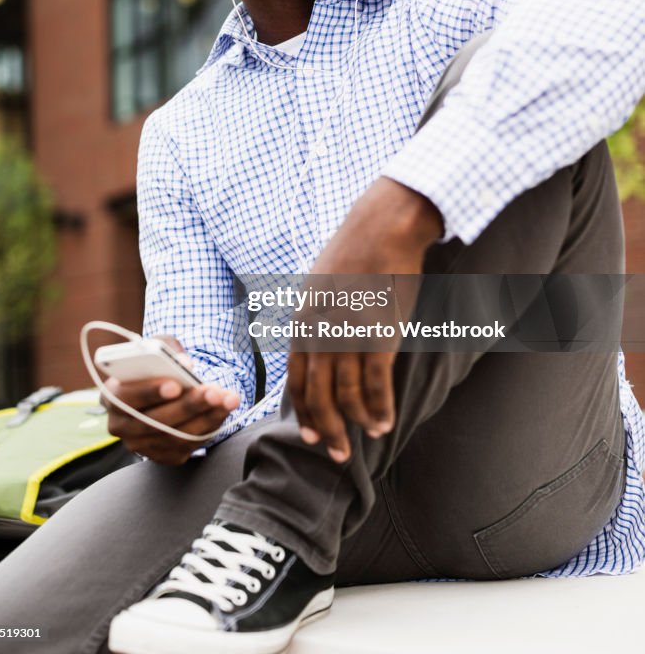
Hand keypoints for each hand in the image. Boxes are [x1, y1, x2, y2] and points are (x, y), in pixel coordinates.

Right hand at [101, 335, 239, 464]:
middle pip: (155, 421)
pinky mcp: (161, 456)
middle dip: (188, 405)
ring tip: (228, 399)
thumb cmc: (156, 366)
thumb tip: (185, 365)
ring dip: (205, 417)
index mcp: (112, 396)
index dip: (150, 391)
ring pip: (174, 436)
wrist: (159, 391)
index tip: (176, 384)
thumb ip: (168, 350)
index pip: (126, 397)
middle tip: (214, 392)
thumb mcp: (157, 348)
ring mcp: (140, 445)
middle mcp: (121, 425)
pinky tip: (223, 411)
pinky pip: (187, 447)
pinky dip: (208, 428)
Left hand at [288, 178, 442, 462]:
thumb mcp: (319, 282)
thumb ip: (315, 314)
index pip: (297, 378)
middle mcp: (320, 331)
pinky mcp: (379, 334)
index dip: (303, 410)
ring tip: (368, 439)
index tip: (310, 434)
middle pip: (318, 395)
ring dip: (357, 424)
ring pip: (347, 395)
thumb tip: (314, 341)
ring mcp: (348, 335)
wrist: (382, 227)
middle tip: (337, 455)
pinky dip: (380, 409)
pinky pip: (376, 384)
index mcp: (303, 319)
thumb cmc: (354, 250)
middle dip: (326, 430)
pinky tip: (386, 424)